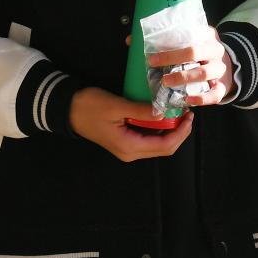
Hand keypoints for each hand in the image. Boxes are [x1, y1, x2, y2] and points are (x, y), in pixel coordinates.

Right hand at [69, 88, 191, 161]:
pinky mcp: (125, 140)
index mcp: (129, 147)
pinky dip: (159, 128)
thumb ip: (142, 111)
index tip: (189, 115)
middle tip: (187, 112)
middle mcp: (130, 152)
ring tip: (178, 111)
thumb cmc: (89, 106)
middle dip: (179, 132)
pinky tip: (163, 114)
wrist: (67, 108)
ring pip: (158, 143)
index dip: (182, 133)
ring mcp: (127, 148)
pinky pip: (149, 138)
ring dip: (171, 130)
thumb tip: (165, 111)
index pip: (165, 146)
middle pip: (165, 148)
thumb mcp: (117, 106)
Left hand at [146, 32, 232, 106]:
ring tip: (165, 82)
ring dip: (183, 78)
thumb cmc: (205, 53)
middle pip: (195, 52)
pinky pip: (215, 94)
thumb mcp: (198, 40)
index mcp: (209, 37)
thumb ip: (182, 39)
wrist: (228, 66)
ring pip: (204, 73)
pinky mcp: (223, 86)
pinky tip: (188, 99)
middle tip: (153, 62)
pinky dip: (201, 98)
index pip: (191, 33)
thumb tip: (155, 43)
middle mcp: (216, 51)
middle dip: (172, 57)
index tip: (154, 46)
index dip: (171, 39)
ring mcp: (221, 69)